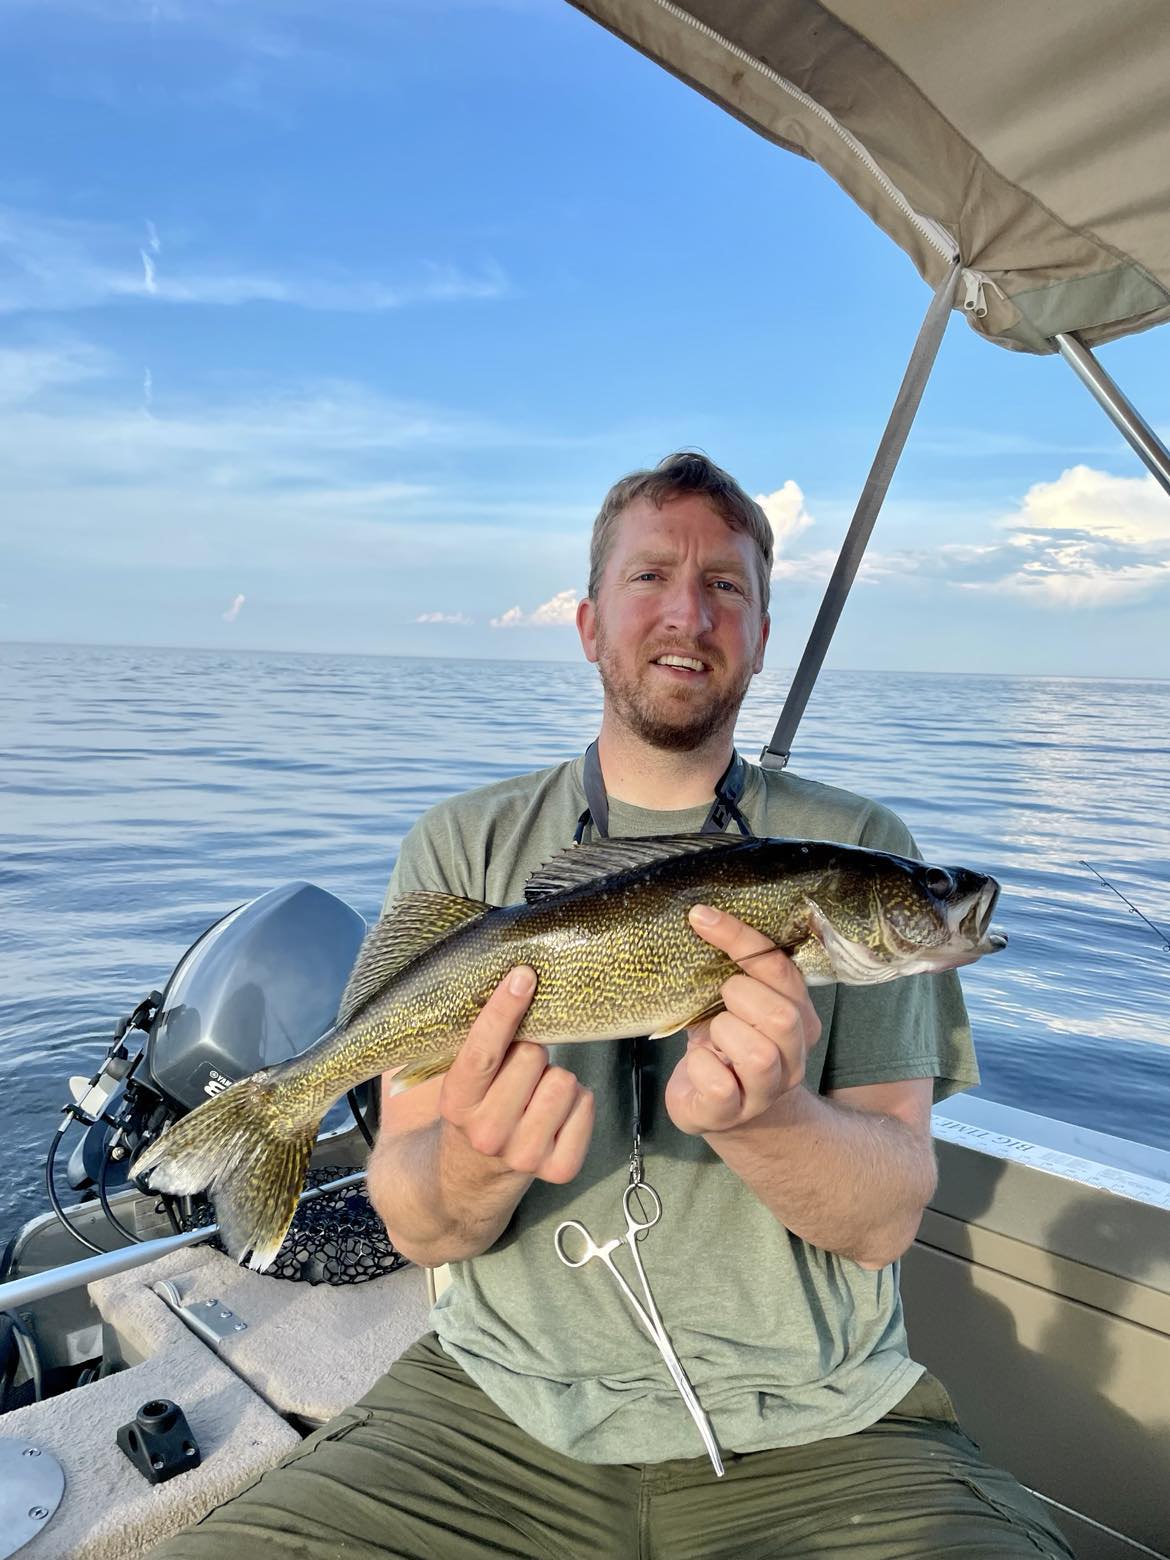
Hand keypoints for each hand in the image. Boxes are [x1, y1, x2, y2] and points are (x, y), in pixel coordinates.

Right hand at [439, 966, 594, 1183]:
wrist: (472, 1173)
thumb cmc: (474, 1105)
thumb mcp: (455, 1076)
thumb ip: (469, 1036)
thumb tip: (505, 977)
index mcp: (455, 1104)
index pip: (482, 1052)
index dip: (504, 1009)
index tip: (523, 975)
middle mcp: (488, 1134)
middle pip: (533, 1057)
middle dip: (531, 1052)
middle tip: (520, 1068)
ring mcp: (525, 1156)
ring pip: (564, 1081)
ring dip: (555, 1077)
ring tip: (537, 1091)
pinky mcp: (560, 1168)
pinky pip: (587, 1104)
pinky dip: (578, 1100)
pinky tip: (555, 1112)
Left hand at [664, 904, 821, 1135]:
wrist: (723, 1110)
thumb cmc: (727, 1044)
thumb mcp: (738, 1006)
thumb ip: (738, 973)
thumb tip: (703, 918)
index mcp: (800, 1019)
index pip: (781, 970)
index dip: (739, 939)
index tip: (701, 917)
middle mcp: (792, 1057)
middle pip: (782, 1016)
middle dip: (739, 996)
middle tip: (720, 999)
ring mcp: (766, 1090)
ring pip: (758, 1055)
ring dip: (722, 1032)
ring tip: (711, 1035)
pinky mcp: (732, 1114)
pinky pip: (720, 1085)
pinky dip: (699, 1065)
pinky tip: (698, 1061)